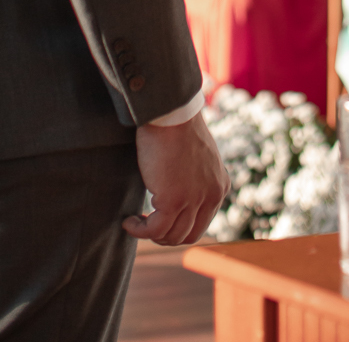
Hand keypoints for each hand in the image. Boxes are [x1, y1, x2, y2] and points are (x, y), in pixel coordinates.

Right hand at [127, 112, 230, 245]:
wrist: (170, 112)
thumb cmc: (177, 129)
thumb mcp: (197, 158)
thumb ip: (196, 179)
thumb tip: (181, 200)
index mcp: (219, 186)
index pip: (201, 223)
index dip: (178, 227)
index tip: (160, 220)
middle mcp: (212, 195)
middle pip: (188, 235)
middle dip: (165, 235)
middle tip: (147, 224)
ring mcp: (193, 199)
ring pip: (171, 236)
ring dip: (150, 233)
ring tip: (136, 221)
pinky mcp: (173, 201)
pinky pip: (154, 230)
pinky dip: (139, 230)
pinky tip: (128, 221)